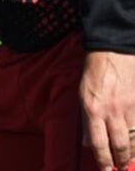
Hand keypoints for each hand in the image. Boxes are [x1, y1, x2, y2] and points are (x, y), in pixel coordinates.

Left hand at [81, 50, 134, 169]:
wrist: (112, 52)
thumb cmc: (94, 73)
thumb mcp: (82, 95)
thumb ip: (86, 120)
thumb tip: (86, 142)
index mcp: (92, 109)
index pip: (98, 142)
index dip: (104, 160)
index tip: (107, 170)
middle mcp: (111, 111)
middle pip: (120, 145)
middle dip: (122, 161)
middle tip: (122, 169)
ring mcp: (128, 108)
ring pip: (134, 138)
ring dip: (133, 153)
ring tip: (131, 161)